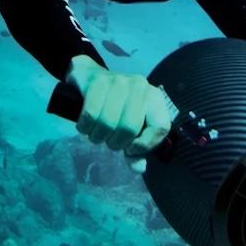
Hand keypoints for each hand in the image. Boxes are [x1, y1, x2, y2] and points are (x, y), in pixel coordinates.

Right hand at [65, 55, 171, 173]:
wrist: (91, 77)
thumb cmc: (115, 106)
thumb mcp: (130, 126)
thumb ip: (137, 149)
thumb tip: (139, 168)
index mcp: (154, 98)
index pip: (161, 127)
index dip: (146, 145)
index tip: (131, 149)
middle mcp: (140, 86)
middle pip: (130, 127)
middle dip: (116, 142)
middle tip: (109, 140)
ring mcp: (119, 81)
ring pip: (108, 122)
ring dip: (97, 136)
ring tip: (97, 132)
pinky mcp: (97, 81)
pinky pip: (90, 115)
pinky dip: (85, 127)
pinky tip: (85, 125)